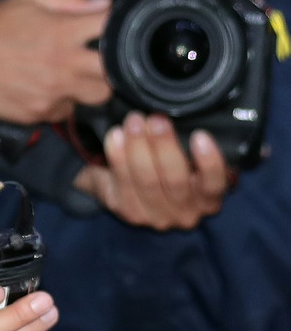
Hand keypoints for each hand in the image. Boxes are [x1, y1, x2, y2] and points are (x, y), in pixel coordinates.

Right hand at [0, 0, 111, 123]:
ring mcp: (53, 94)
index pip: (110, 28)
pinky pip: (66, 111)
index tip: (114, 27)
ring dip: (90, 86)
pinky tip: (47, 89)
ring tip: (74, 76)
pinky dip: (62, 101)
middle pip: (114, 74)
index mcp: (63, 33)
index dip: (118, 26)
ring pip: (95, 97)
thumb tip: (104, 4)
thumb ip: (68, 0)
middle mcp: (64, 66)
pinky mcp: (39, 114)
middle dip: (111, 65)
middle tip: (97, 58)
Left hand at [74, 111, 230, 228]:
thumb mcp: (188, 157)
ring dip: (138, 147)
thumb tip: (194, 114)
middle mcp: (186, 213)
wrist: (133, 185)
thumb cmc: (169, 166)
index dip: (209, 162)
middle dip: (164, 146)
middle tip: (156, 118)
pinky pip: (122, 184)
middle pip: (175, 180)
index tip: (199, 135)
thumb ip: (191, 143)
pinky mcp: (129, 213)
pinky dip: (118, 158)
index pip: (214, 184)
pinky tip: (116, 136)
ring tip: (134, 121)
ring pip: (147, 181)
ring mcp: (156, 217)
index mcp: (207, 199)